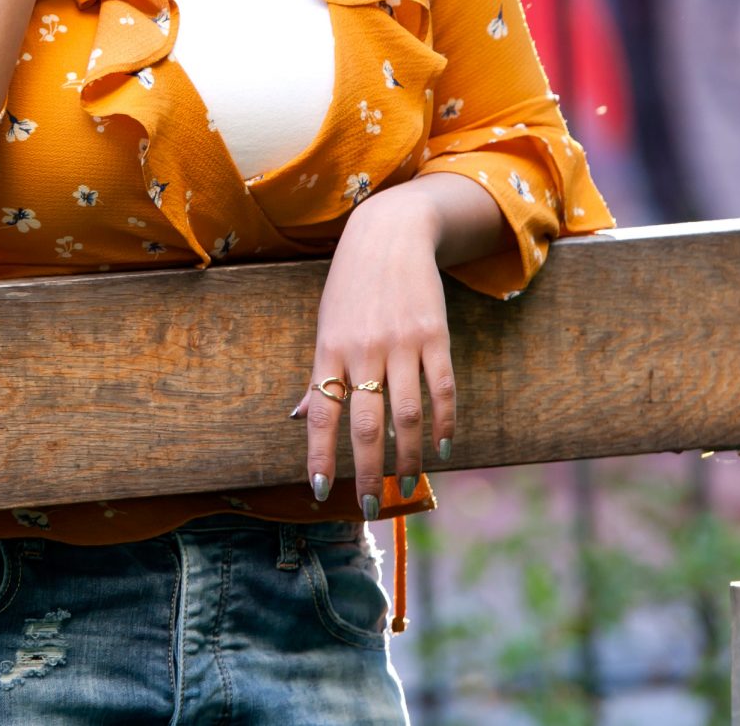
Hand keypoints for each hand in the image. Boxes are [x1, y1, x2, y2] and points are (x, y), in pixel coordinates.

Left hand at [294, 188, 457, 517]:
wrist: (390, 233)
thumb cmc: (351, 287)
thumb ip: (317, 375)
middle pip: (366, 424)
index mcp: (329, 349)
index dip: (319, 455)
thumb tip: (295, 417)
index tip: (321, 491)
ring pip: (407, 414)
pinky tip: (443, 448)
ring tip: (409, 486)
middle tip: (372, 506)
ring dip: (409, 457)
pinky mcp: (434, 335)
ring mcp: (400, 342)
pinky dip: (444, 423)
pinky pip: (441, 388)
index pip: (321, 413)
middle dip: (368, 472)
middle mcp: (362, 350)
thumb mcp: (325, 325)